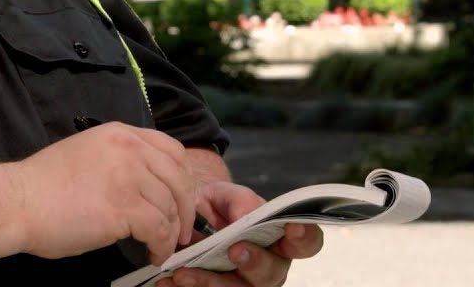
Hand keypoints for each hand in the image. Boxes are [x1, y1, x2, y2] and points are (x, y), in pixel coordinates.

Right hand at [4, 121, 195, 264]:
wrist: (18, 202)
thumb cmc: (43, 185)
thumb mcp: (87, 154)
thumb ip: (117, 161)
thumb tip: (143, 186)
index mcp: (119, 134)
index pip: (172, 150)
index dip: (182, 178)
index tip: (180, 200)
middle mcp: (128, 149)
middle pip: (179, 178)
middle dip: (186, 209)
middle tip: (182, 231)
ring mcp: (128, 176)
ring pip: (170, 207)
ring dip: (171, 233)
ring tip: (161, 248)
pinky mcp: (125, 207)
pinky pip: (160, 229)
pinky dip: (162, 247)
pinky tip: (152, 255)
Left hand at [157, 182, 323, 286]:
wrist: (187, 217)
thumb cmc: (218, 207)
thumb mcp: (226, 195)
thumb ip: (239, 201)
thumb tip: (246, 216)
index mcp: (280, 240)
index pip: (305, 243)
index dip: (304, 236)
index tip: (291, 227)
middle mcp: (268, 267)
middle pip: (271, 274)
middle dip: (253, 262)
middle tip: (234, 249)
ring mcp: (244, 284)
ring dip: (210, 282)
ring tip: (184, 272)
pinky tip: (167, 281)